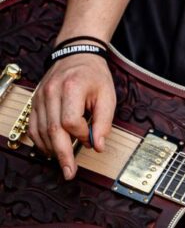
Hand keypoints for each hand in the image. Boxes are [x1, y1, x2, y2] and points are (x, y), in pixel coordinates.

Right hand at [27, 50, 115, 179]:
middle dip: (62, 155)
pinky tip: (52, 150)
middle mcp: (51, 92)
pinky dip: (42, 142)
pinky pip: (33, 127)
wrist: (77, 55)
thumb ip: (104, 121)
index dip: (82, 135)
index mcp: (71, 88)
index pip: (71, 121)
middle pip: (52, 130)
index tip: (93, 139)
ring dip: (52, 150)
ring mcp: (40, 97)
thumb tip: (98, 146)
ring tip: (63, 163)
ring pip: (40, 132)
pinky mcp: (35, 102)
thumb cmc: (94, 76)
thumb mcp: (108, 95)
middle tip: (69, 173)